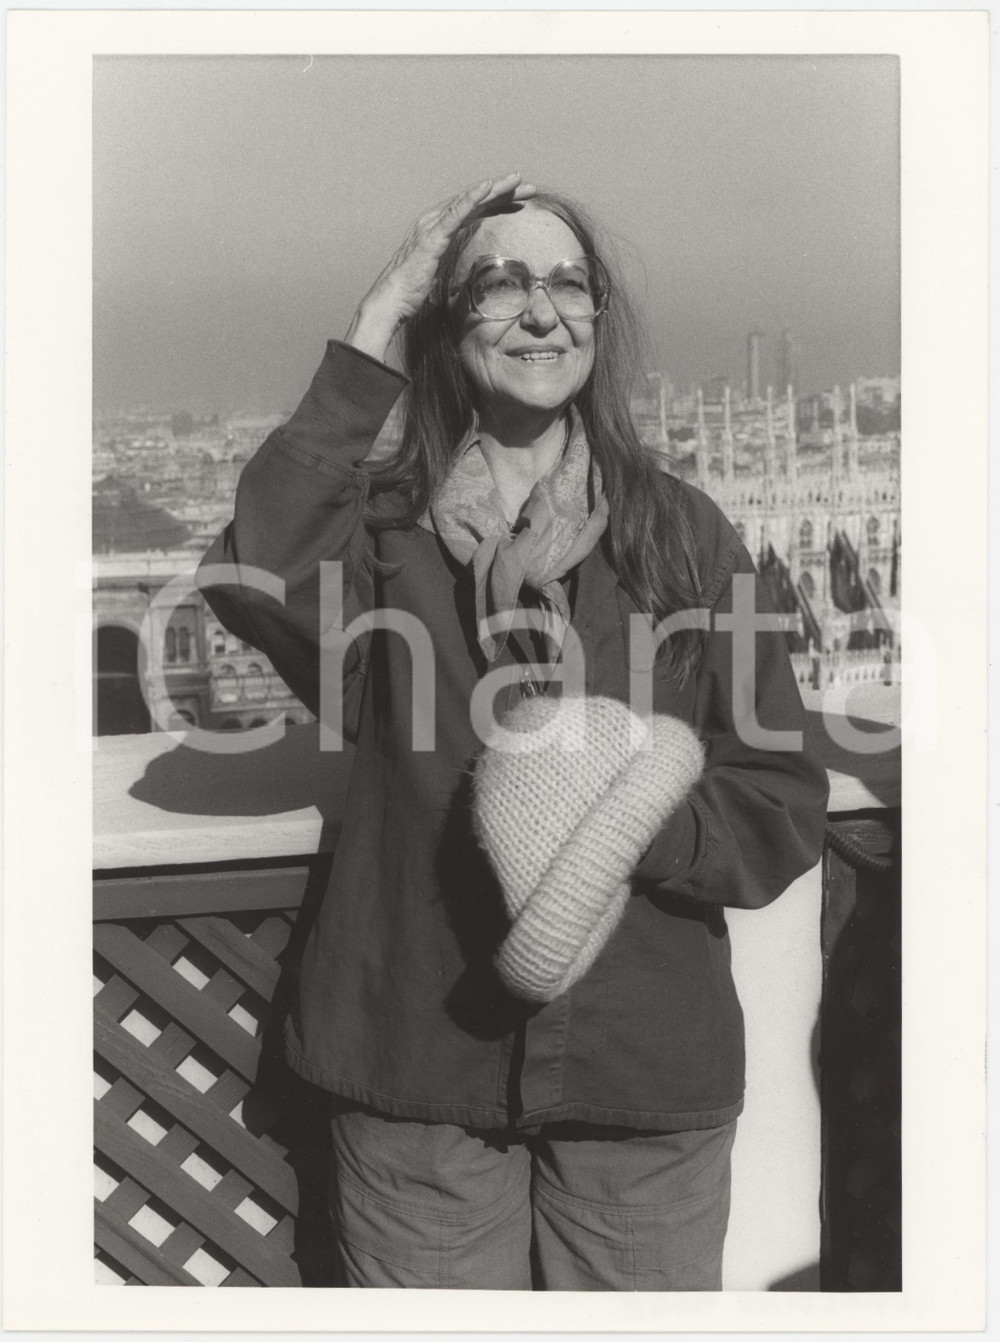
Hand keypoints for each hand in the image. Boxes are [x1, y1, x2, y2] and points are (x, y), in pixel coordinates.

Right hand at [345, 173, 535, 361]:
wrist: (391, 302)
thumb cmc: (411, 293)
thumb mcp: (437, 275)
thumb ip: (448, 265)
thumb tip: (462, 275)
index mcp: (438, 229)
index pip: (473, 211)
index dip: (497, 204)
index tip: (521, 202)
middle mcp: (434, 221)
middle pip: (474, 202)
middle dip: (503, 193)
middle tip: (529, 188)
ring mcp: (432, 226)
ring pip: (469, 201)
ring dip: (494, 190)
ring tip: (517, 181)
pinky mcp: (432, 236)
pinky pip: (455, 212)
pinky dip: (472, 198)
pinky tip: (488, 188)